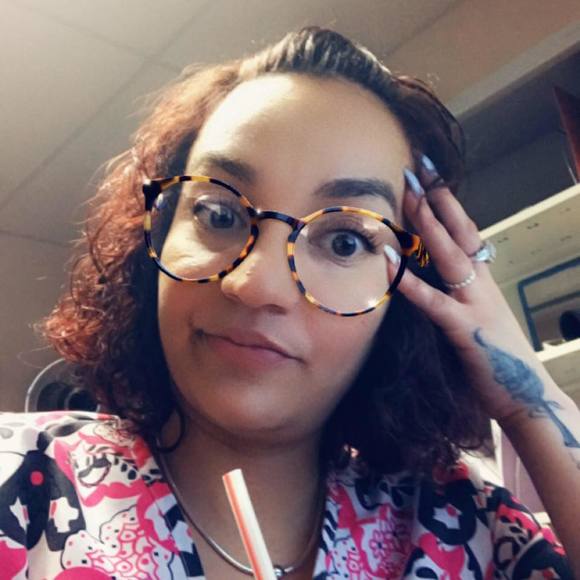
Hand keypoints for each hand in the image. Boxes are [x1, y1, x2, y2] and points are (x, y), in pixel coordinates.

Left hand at [390, 152, 552, 424]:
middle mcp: (481, 286)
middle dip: (440, 201)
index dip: (450, 206)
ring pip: (451, 257)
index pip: (466, 234)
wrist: (526, 398)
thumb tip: (428, 280)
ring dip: (430, 226)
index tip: (433, 178)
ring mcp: (475, 305)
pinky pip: (434, 302)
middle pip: (460, 234)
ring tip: (411, 196)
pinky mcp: (465, 330)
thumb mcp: (476, 319)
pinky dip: (411, 282)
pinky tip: (389, 262)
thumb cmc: (495, 360)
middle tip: (420, 169)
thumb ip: (455, 297)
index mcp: (482, 282)